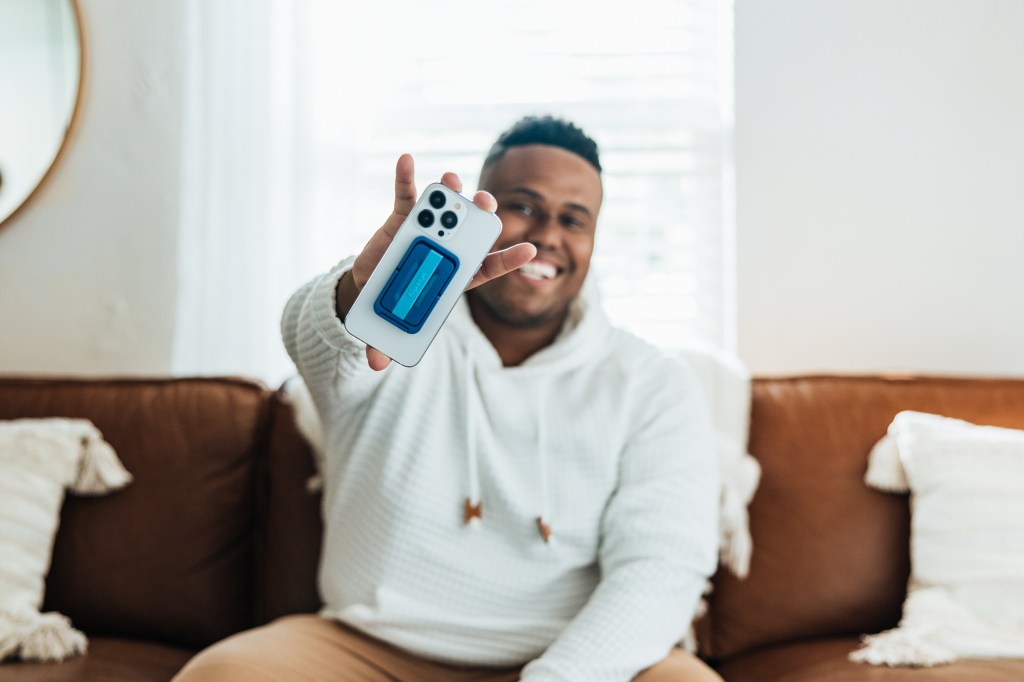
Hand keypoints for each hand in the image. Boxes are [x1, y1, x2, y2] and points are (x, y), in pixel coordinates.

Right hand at [338, 154, 535, 370]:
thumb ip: (385, 343)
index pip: (487, 268)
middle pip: (470, 232)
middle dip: (480, 216)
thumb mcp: (391, 325)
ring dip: (450, 192)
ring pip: (445, 210)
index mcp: (454, 276)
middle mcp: (447, 250)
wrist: (375, 285)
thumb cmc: (397, 304)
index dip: (509, 261)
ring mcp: (428, 231)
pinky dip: (407, 177)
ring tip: (450, 179)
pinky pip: (407, 195)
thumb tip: (375, 366)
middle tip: (486, 201)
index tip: (532, 251)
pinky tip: (407, 160)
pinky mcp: (403, 218)